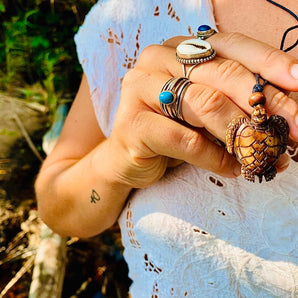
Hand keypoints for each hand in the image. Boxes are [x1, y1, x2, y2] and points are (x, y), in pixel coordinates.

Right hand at [108, 32, 297, 187]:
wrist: (128, 156)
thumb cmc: (172, 130)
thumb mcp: (206, 110)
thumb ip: (236, 102)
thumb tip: (288, 107)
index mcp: (179, 48)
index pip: (231, 45)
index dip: (269, 61)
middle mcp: (158, 59)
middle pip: (222, 74)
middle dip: (266, 104)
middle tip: (297, 130)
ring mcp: (140, 88)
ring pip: (205, 104)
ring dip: (242, 133)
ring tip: (265, 153)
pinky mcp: (132, 122)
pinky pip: (184, 140)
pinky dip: (214, 158)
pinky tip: (233, 169)